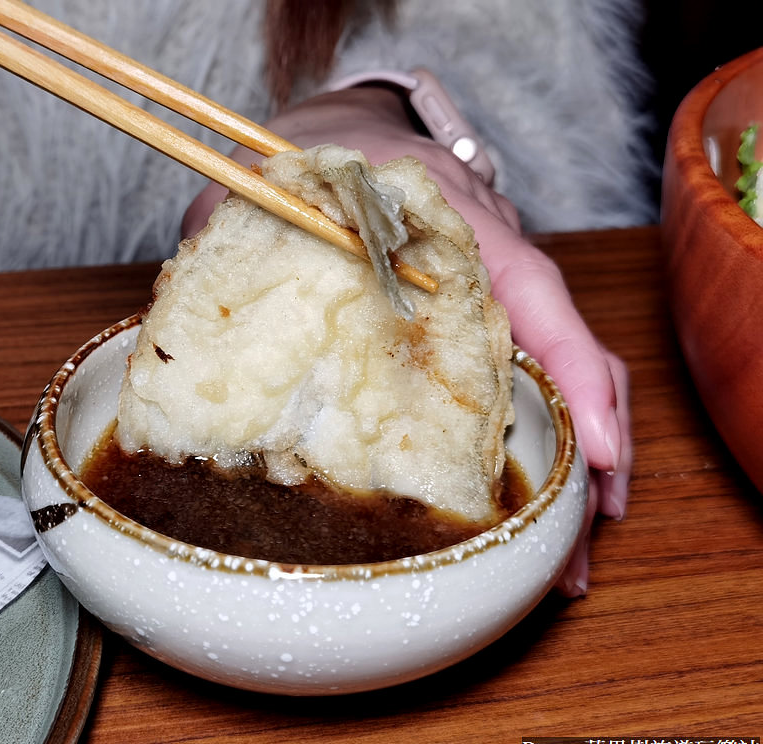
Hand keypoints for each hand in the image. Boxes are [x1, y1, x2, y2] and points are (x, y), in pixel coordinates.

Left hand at [183, 88, 630, 595]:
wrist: (351, 132)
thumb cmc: (323, 157)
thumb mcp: (277, 181)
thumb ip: (246, 228)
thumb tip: (200, 283)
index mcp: (458, 227)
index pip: (534, 297)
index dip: (573, 376)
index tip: (597, 451)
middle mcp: (493, 271)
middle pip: (568, 365)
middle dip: (588, 460)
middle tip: (576, 556)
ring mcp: (490, 305)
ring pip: (554, 387)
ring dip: (566, 471)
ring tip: (561, 555)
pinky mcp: (470, 334)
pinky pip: (517, 391)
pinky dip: (527, 447)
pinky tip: (516, 503)